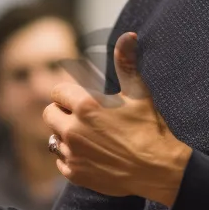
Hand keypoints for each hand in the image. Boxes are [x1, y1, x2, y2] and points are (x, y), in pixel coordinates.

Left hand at [45, 32, 191, 206]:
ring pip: (53, 138)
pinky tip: (92, 155)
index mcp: (86, 105)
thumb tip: (129, 36)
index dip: (69, 94)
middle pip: (49, 114)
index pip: (57, 92)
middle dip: (63, 113)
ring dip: (66, 136)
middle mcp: (73, 129)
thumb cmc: (150, 128)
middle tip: (85, 118)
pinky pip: (60, 161)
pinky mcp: (75, 174)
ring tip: (90, 137)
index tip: (82, 99)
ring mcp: (72, 153)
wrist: (159, 170)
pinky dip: (71, 158)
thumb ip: (126, 63)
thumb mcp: (139, 93)